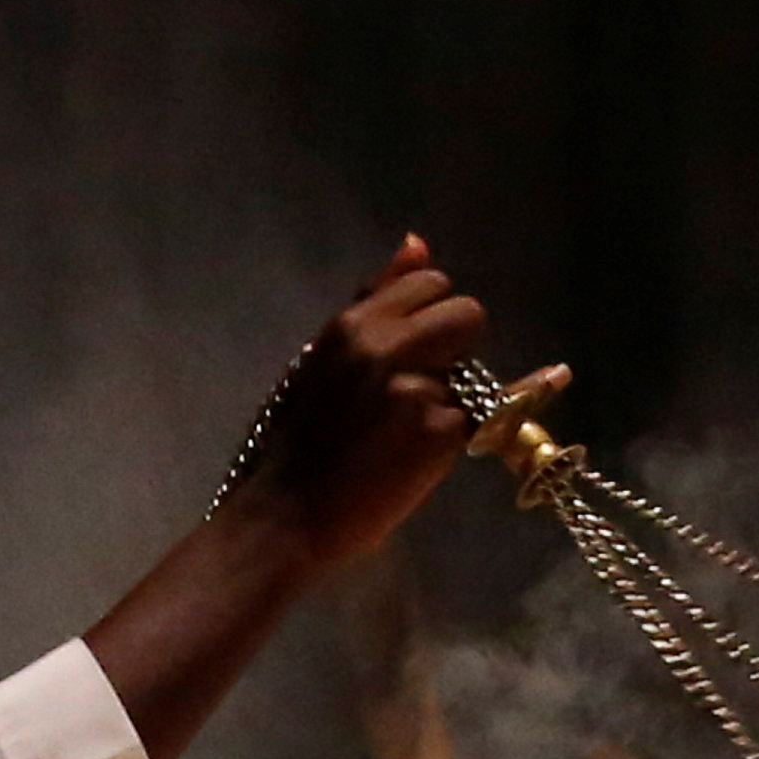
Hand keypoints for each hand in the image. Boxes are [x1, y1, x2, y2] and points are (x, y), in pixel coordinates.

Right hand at [222, 238, 566, 574]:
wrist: (283, 517)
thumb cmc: (294, 443)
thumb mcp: (320, 358)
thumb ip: (374, 302)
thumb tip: (418, 241)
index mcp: (353, 324)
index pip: (430, 284)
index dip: (431, 318)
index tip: (413, 353)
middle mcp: (386, 346)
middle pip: (467, 314)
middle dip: (458, 348)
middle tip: (425, 389)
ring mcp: (415, 389)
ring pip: (474, 373)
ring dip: (456, 396)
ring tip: (409, 432)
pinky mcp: (438, 434)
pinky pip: (474, 421)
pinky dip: (455, 439)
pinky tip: (416, 460)